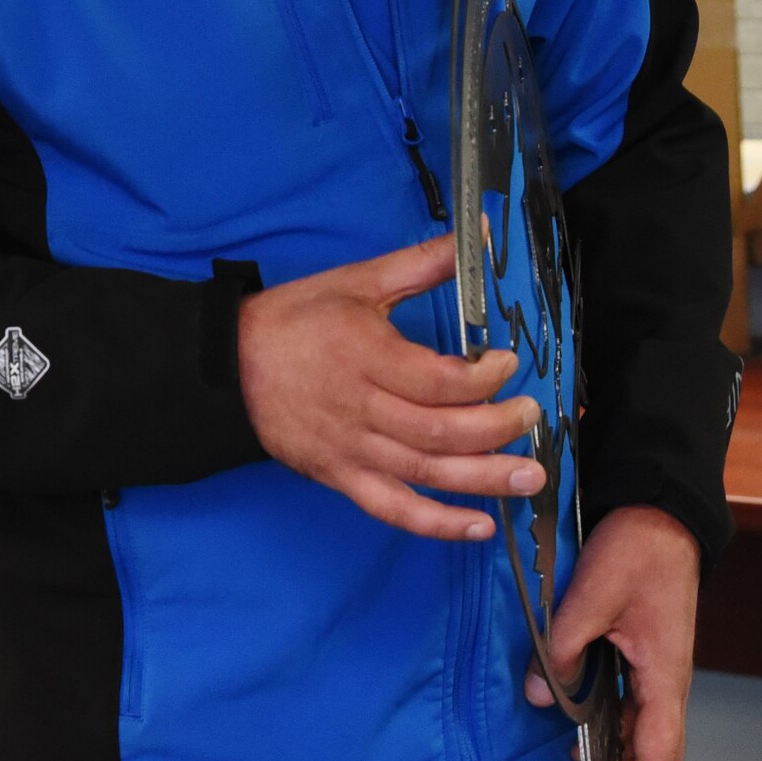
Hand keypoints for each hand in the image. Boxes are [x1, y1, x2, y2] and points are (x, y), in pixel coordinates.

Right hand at [237, 234, 543, 540]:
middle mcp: (361, 409)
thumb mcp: (358, 281)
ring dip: (484, 480)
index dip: (482, 379)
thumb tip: (476, 235)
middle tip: (532, 418)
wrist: (229, 366)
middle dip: (496, 429)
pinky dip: (437, 524)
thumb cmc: (295, 319)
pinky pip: (394, 509)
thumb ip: (421, 264)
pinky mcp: (340, 478)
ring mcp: (350, 450)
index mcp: (366, 355)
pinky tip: (479, 525)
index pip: (437, 380)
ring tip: (530, 479)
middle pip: (439, 430)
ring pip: (426, 472)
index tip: (508, 363)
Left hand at [523, 504, 700, 760]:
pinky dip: (614, 723)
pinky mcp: (646, 651)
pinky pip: (632, 701)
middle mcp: (667, 680)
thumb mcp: (593, 595)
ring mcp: (658, 667)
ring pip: (643, 728)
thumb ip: (564, 648)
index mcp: (662, 675)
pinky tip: (582, 723)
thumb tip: (538, 695)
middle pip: (655, 752)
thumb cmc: (636, 550)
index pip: (657, 757)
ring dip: (619, 755)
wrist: (662, 509)